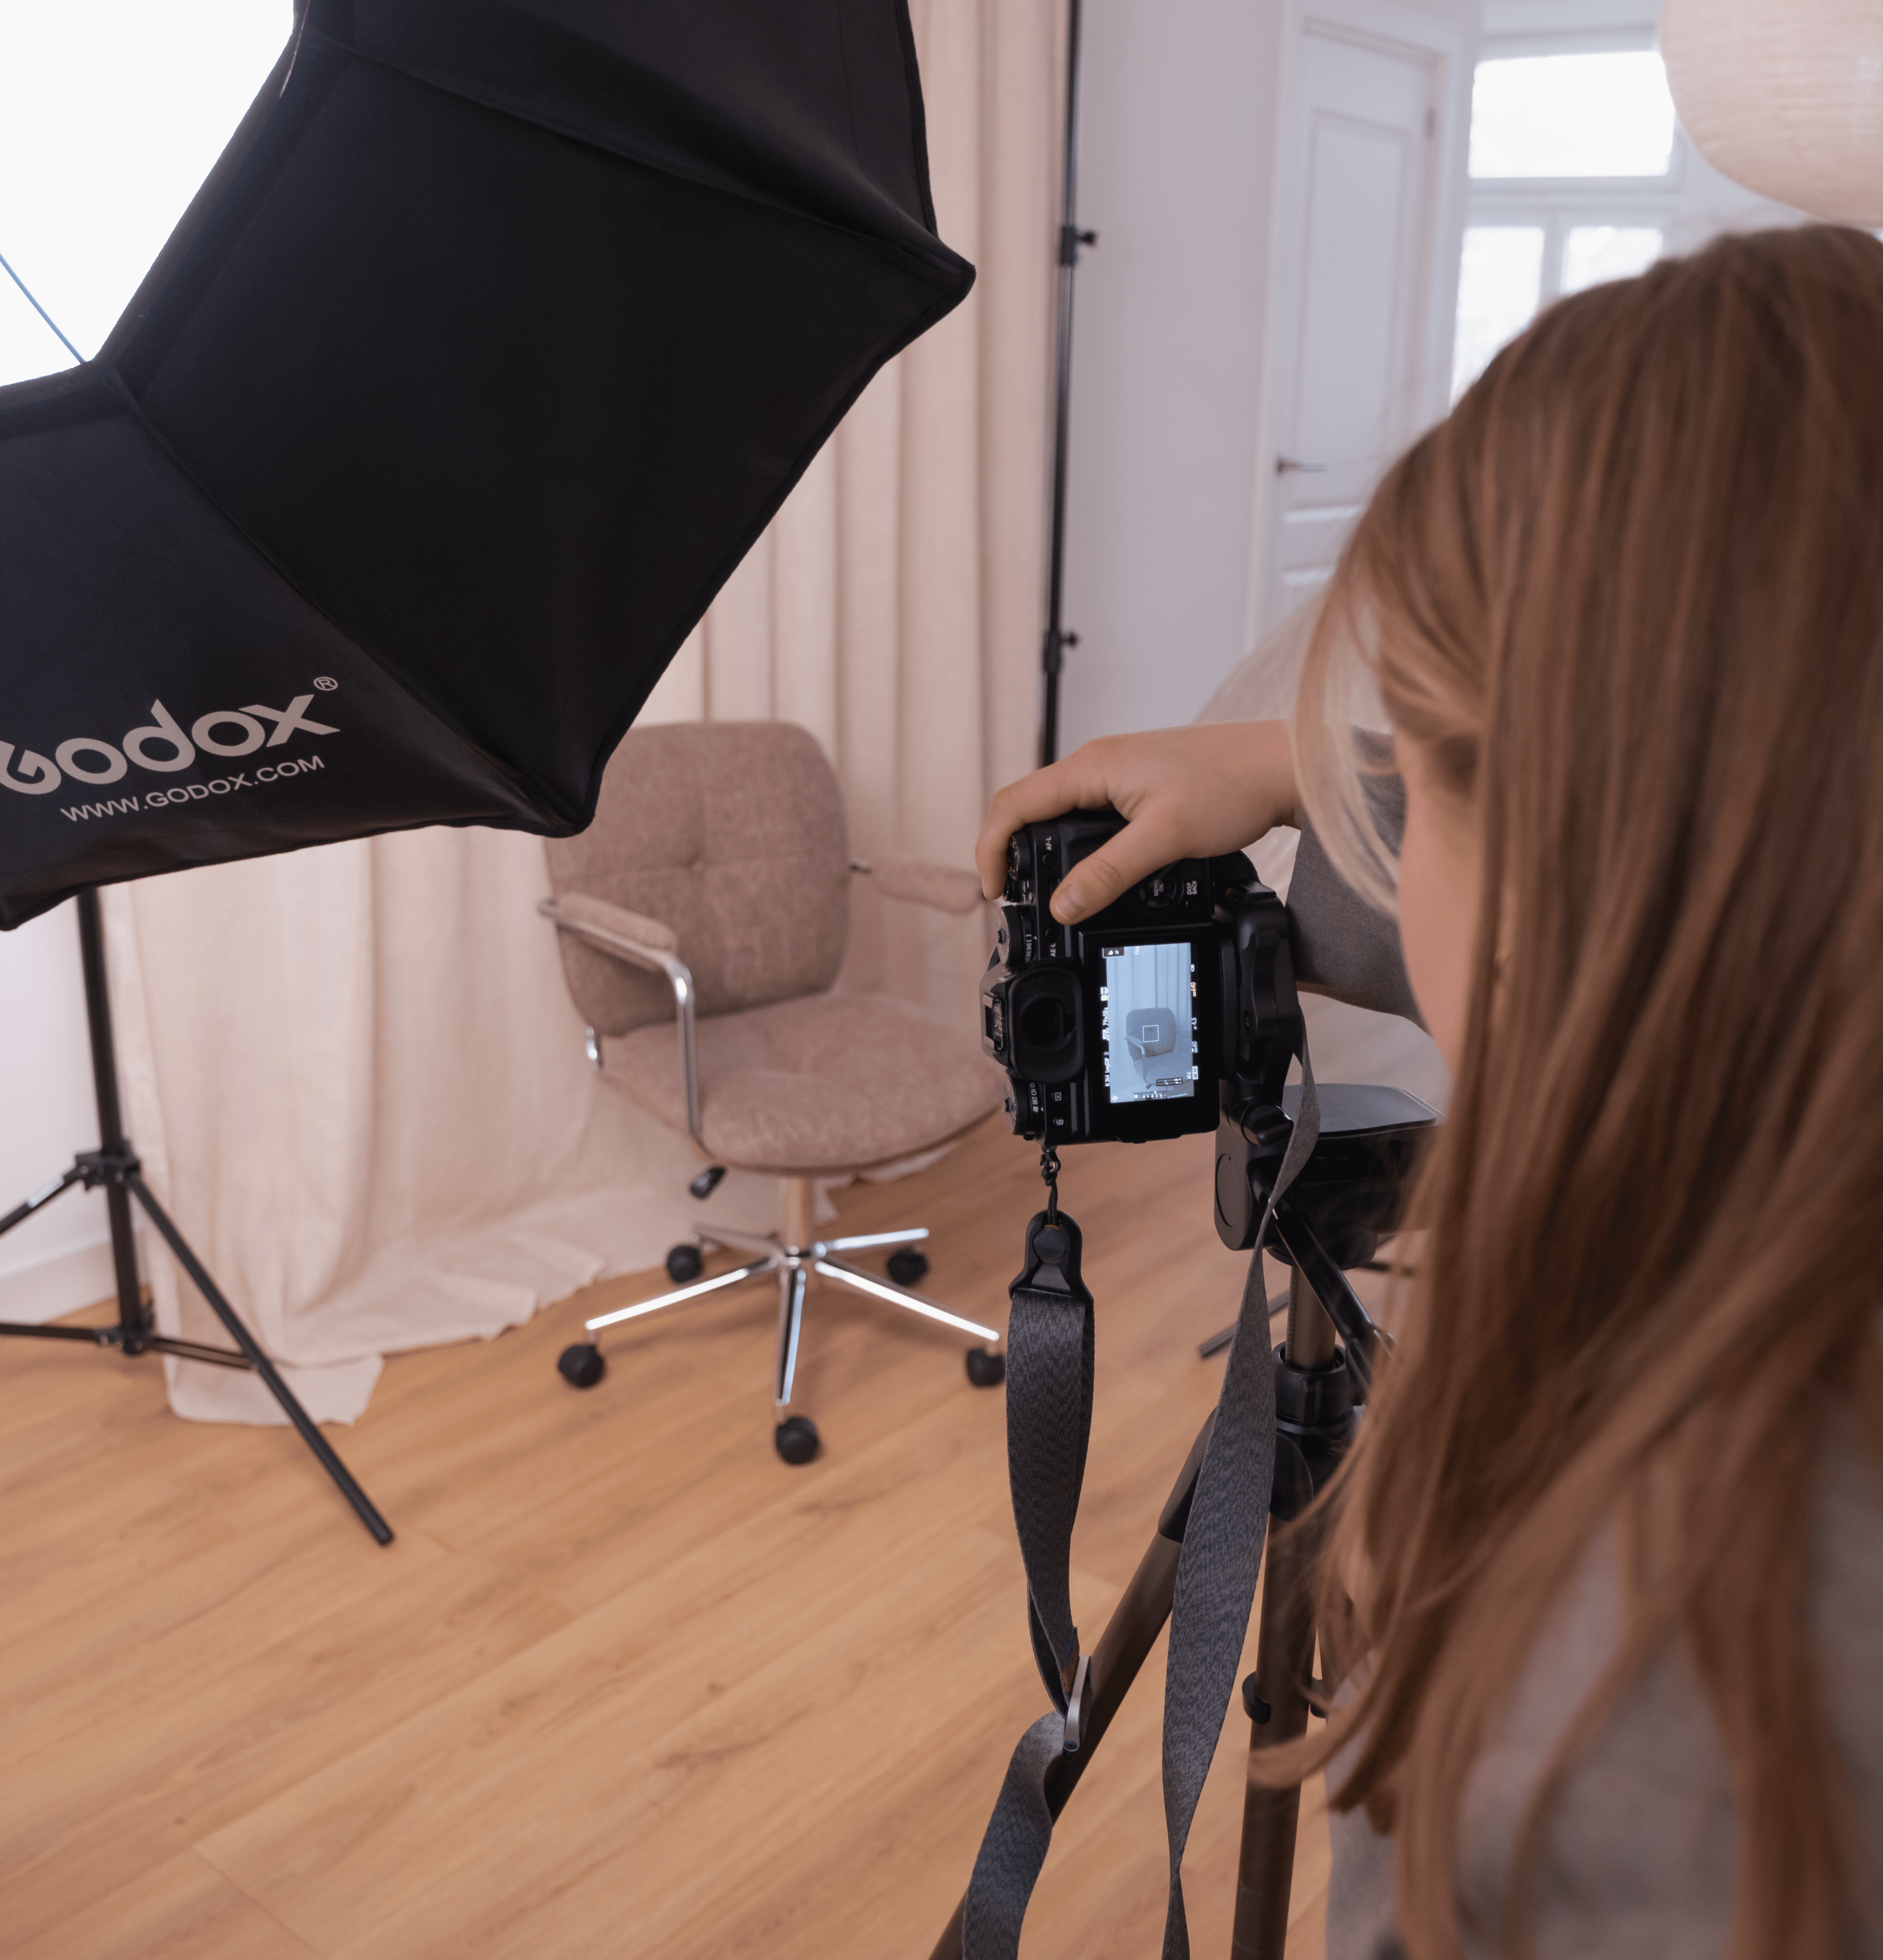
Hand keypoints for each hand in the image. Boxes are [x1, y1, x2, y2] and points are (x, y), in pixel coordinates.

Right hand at [976, 722, 1297, 923]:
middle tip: (1014, 897)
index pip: (1014, 802)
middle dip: (1010, 851)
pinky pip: (1089, 813)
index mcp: (1092, 767)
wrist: (1278, 767)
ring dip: (1043, 848)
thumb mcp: (1163, 839)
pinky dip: (1076, 844)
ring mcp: (1118, 772)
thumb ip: (1108, 873)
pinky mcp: (1137, 784)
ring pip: (1059, 810)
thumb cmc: (1229, 786)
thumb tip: (1062, 907)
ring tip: (1046, 891)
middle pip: (1029, 805)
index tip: (995, 891)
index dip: (991, 848)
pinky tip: (1090, 870)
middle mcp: (1098, 763)